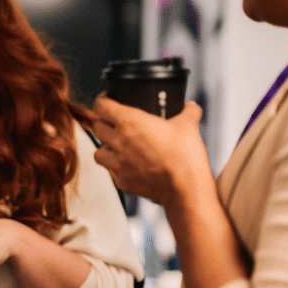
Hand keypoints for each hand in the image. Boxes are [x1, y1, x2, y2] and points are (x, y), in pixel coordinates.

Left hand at [80, 95, 209, 207]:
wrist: (185, 187)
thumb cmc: (184, 154)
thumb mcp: (188, 126)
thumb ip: (188, 112)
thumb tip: (191, 107)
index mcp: (129, 122)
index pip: (101, 106)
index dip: (102, 100)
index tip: (106, 100)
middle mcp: (118, 141)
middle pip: (96, 127)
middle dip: (102, 123)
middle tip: (112, 123)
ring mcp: (117, 164)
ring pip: (97, 152)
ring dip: (104, 148)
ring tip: (116, 147)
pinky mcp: (122, 182)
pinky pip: (112, 172)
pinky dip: (118, 169)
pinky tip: (129, 167)